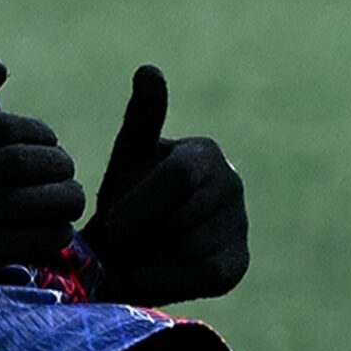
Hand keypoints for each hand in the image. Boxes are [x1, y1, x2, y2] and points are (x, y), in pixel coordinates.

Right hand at [0, 61, 84, 295]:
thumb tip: (1, 65)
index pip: (26, 131)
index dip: (45, 140)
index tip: (46, 149)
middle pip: (43, 164)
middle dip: (60, 170)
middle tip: (62, 176)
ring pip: (47, 202)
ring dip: (65, 201)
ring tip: (65, 203)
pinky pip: (36, 240)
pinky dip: (55, 235)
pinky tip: (52, 233)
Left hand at [80, 65, 248, 305]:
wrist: (127, 250)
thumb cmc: (125, 199)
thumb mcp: (127, 159)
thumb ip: (141, 119)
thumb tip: (149, 69)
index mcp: (204, 152)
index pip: (179, 177)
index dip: (140, 206)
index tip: (111, 225)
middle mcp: (232, 183)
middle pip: (181, 218)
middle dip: (142, 235)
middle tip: (123, 239)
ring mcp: (239, 224)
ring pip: (190, 250)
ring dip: (152, 259)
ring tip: (138, 251)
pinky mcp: (238, 263)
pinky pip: (204, 277)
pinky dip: (169, 281)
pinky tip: (151, 273)